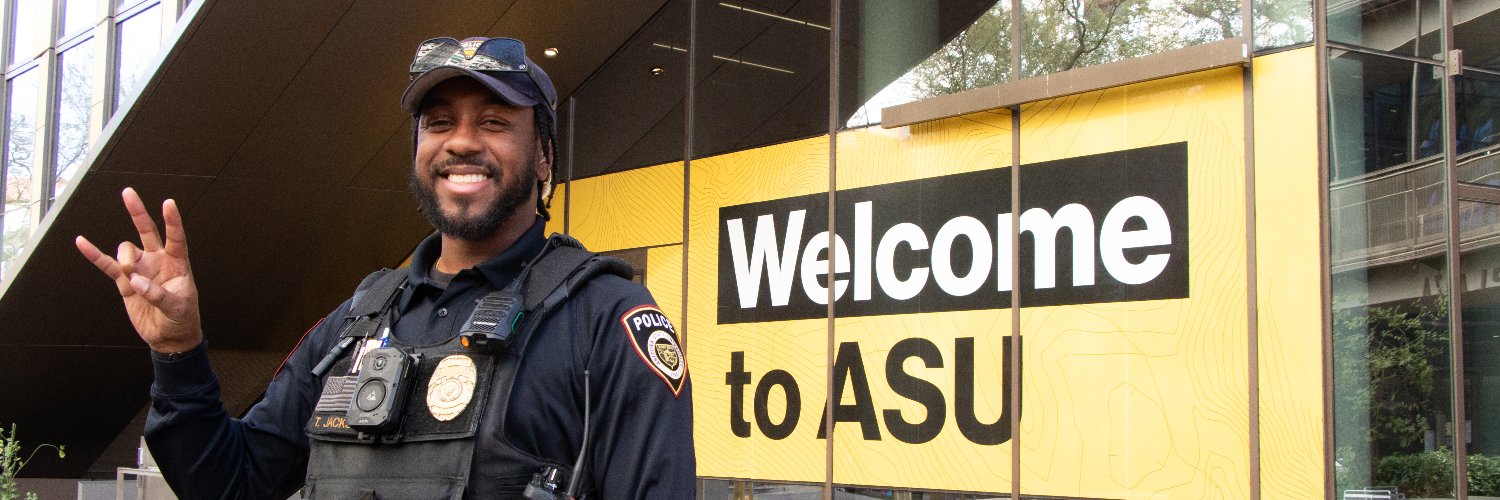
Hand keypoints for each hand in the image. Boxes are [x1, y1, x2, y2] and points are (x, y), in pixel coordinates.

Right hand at [75, 187, 202, 353]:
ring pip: (126, 250)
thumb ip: (158, 294)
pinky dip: (94, 254)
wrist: (168, 337)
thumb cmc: (181, 319)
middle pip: (147, 231)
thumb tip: (136, 280)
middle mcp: (158, 261)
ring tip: (129, 274)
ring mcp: (140, 269)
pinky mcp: (125, 281)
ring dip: (123, 258)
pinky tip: (82, 242)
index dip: (172, 221)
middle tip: (128, 193)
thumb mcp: (177, 307)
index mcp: (177, 264)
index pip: (176, 238)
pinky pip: (106, 265)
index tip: (168, 203)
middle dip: (137, 212)